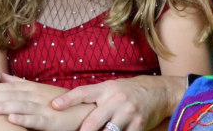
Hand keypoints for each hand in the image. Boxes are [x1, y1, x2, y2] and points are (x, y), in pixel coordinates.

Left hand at [0, 74, 91, 130]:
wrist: (82, 109)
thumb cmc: (58, 101)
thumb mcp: (37, 89)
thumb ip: (19, 83)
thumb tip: (0, 76)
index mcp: (32, 88)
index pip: (9, 87)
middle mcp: (36, 95)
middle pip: (12, 95)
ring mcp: (43, 108)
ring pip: (21, 106)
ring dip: (4, 106)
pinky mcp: (50, 121)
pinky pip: (35, 120)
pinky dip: (24, 119)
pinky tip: (12, 119)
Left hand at [51, 75, 182, 130]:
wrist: (159, 91)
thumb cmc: (129, 90)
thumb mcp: (111, 87)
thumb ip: (94, 97)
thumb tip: (70, 108)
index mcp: (106, 88)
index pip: (83, 92)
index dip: (68, 99)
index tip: (54, 106)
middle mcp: (116, 99)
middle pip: (93, 121)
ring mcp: (128, 113)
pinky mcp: (138, 125)